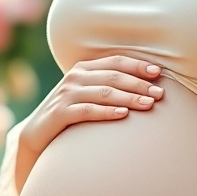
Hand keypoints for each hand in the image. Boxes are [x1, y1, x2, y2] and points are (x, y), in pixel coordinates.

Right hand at [21, 54, 164, 154]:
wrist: (37, 133)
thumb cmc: (70, 113)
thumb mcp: (87, 94)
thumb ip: (107, 85)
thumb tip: (145, 86)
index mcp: (84, 68)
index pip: (115, 62)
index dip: (137, 65)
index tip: (158, 73)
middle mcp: (75, 77)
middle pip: (113, 76)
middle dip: (139, 84)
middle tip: (159, 93)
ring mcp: (66, 94)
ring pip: (104, 92)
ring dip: (129, 98)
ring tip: (148, 104)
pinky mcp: (60, 113)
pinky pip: (87, 111)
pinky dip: (107, 112)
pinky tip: (123, 115)